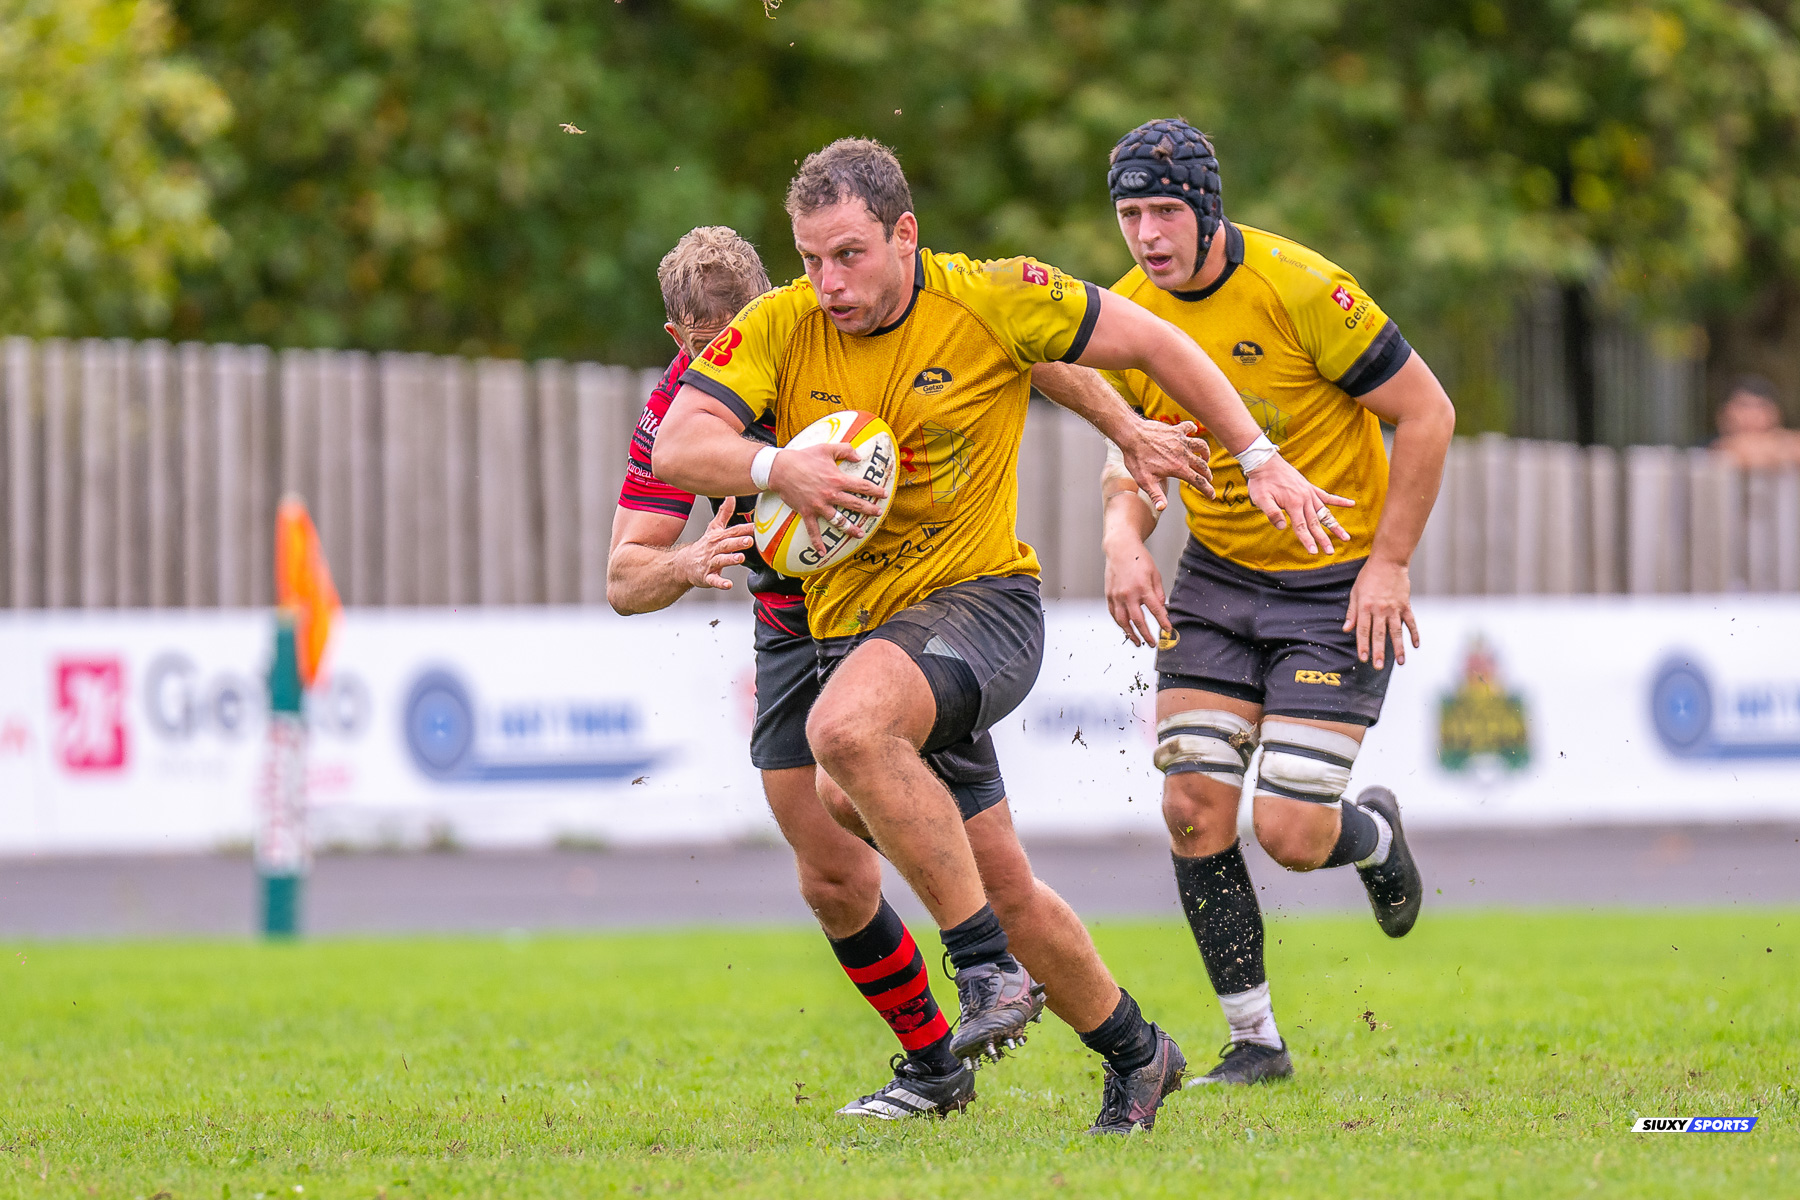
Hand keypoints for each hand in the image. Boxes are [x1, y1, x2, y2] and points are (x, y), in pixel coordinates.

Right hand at [679, 496, 755, 590]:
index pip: (732, 531)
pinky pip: (714, 580)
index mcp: (718, 537)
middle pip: (726, 544)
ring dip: (730, 559)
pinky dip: (721, 583)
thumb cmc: (704, 546)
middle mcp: (714, 549)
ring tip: (740, 558)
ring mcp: (710, 563)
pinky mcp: (707, 576)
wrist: (685, 564)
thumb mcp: (714, 528)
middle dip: (738, 542)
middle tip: (749, 540)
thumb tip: (731, 496)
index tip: (756, 526)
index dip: (744, 528)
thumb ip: (724, 513)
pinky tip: (728, 584)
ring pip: (721, 560)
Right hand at [769, 443, 889, 554]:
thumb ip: (845, 450)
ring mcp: (819, 506)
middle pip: (855, 504)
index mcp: (837, 479)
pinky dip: (817, 543)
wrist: (780, 469)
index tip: (883, 494)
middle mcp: (831, 495)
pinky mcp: (807, 512)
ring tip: (860, 534)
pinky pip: (813, 531)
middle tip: (878, 513)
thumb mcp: (826, 448)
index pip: (861, 486)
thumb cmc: (804, 457)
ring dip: (850, 529)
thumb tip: (859, 456)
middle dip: (869, 509)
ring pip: (839, 521)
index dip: (875, 490)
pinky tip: (823, 553)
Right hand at [1104, 530, 1169, 646]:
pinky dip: (1119, 623)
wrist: (1120, 549)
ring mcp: (1116, 596)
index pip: (1155, 610)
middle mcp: (1128, 594)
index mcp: (1143, 588)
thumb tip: (1161, 608)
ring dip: (1130, 633)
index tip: (1167, 630)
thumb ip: (1158, 593)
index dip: (1163, 622)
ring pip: (1122, 621)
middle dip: (1146, 634)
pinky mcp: (1108, 595)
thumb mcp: (1155, 574)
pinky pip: (1113, 613)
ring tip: (1137, 641)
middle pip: (1137, 620)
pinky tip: (1125, 628)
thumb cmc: (1138, 559)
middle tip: (1152, 643)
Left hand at [1119, 418, 1213, 504]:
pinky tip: (1193, 431)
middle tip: (1207, 479)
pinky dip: (1193, 429)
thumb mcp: (1145, 481)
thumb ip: (1155, 495)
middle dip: (1207, 474)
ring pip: (1201, 446)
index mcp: (1178, 468)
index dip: (1207, 490)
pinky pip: (1189, 427)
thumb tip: (1162, 508)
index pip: (1198, 481)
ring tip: (1204, 458)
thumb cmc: (1137, 459)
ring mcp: (1180, 441)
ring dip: (1205, 453)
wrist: (1131, 435)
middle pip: (1202, 465)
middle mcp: (1183, 454)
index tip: (1212, 495)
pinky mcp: (1175, 430)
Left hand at [1244, 454, 1353, 554]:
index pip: (1301, 527)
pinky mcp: (1310, 488)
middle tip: (1330, 552)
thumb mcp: (1261, 498)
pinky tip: (1351, 504)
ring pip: (1325, 513)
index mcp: (1293, 503)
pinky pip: (1327, 496)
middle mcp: (1304, 499)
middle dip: (1323, 539)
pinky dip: (1339, 501)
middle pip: (1315, 523)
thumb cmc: (1261, 482)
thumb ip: (1272, 513)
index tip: (1313, 552)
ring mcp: (1309, 493)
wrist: (1265, 462)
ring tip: (1346, 537)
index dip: (1307, 541)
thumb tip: (1282, 527)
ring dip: (1335, 526)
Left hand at [1342, 556, 1418, 669]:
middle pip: (1379, 634)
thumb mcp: (1355, 592)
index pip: (1363, 630)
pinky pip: (1410, 622)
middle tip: (1379, 666)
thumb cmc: (1369, 576)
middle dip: (1379, 652)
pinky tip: (1415, 645)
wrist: (1388, 561)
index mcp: (1365, 607)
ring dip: (1398, 647)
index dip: (1363, 645)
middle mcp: (1379, 609)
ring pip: (1396, 631)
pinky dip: (1414, 633)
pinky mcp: (1405, 604)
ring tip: (1401, 662)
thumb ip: (1352, 612)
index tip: (1363, 658)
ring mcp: (1394, 608)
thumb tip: (1346, 629)